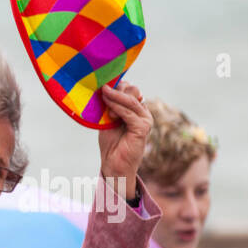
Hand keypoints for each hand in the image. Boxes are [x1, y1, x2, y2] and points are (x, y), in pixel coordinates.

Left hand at [97, 81, 152, 196]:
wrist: (114, 164)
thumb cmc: (111, 143)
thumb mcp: (107, 120)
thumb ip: (109, 106)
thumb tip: (103, 89)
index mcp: (136, 108)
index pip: (129, 89)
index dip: (117, 85)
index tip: (102, 84)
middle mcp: (143, 112)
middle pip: (133, 90)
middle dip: (117, 89)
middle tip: (103, 92)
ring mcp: (145, 119)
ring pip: (131, 100)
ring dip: (115, 97)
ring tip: (104, 96)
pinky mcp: (143, 127)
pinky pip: (130, 113)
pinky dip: (118, 108)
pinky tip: (109, 108)